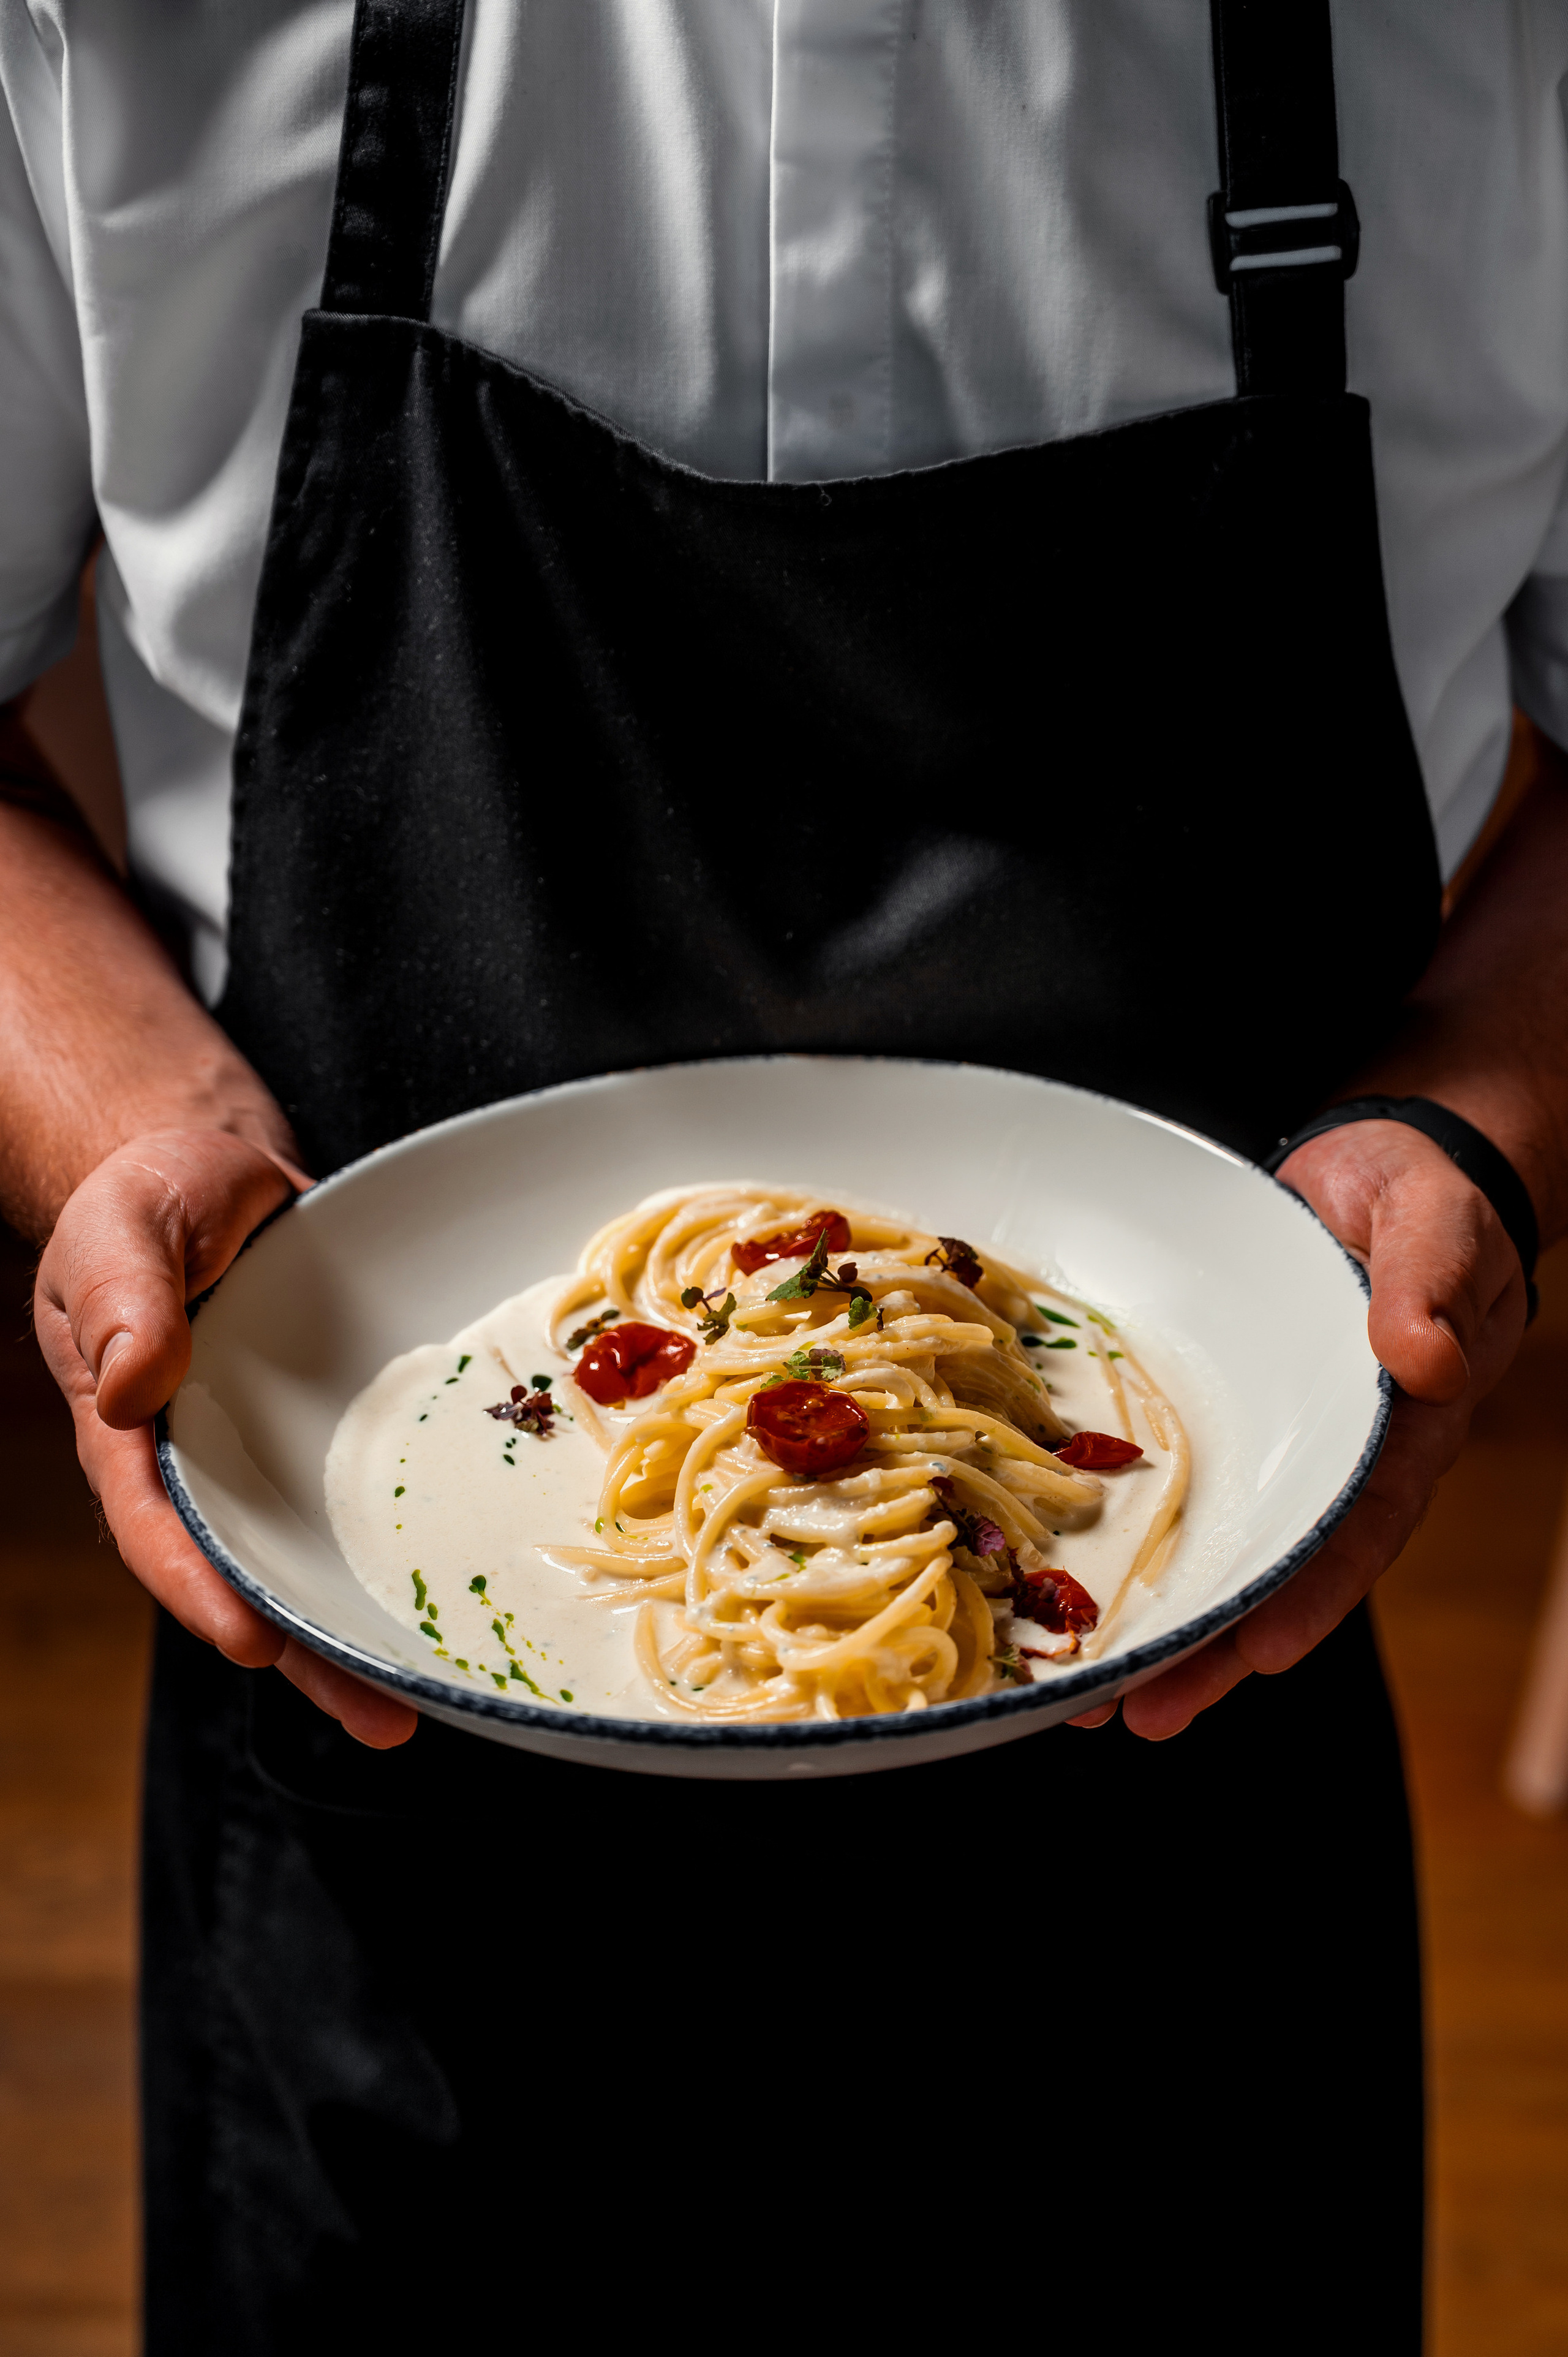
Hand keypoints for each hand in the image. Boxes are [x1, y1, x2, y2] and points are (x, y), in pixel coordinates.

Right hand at [35, 1128, 416, 1747]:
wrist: (211, 1171)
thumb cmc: (150, 1198)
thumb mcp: (123, 1228)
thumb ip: (125, 1297)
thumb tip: (132, 1383)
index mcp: (131, 1433)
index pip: (159, 1528)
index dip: (203, 1590)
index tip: (255, 1642)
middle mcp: (204, 1466)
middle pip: (249, 1577)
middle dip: (311, 1657)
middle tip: (384, 1720)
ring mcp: (270, 1456)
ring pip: (314, 1559)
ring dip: (364, 1633)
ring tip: (427, 1706)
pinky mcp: (330, 1432)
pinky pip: (366, 1499)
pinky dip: (407, 1547)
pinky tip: (463, 1595)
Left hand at [1071, 1118, 1530, 1738]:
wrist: (1365, 1169)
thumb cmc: (1417, 1199)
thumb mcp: (1437, 1227)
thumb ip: (1433, 1285)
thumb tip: (1426, 1356)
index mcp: (1392, 1432)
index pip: (1356, 1529)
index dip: (1312, 1595)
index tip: (1261, 1652)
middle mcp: (1320, 1458)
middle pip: (1265, 1571)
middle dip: (1206, 1652)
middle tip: (1139, 1715)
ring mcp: (1257, 1443)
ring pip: (1201, 1546)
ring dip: (1147, 1622)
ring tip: (1078, 1697)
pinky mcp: (1201, 1412)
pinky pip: (1152, 1481)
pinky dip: (1106, 1536)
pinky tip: (1047, 1582)